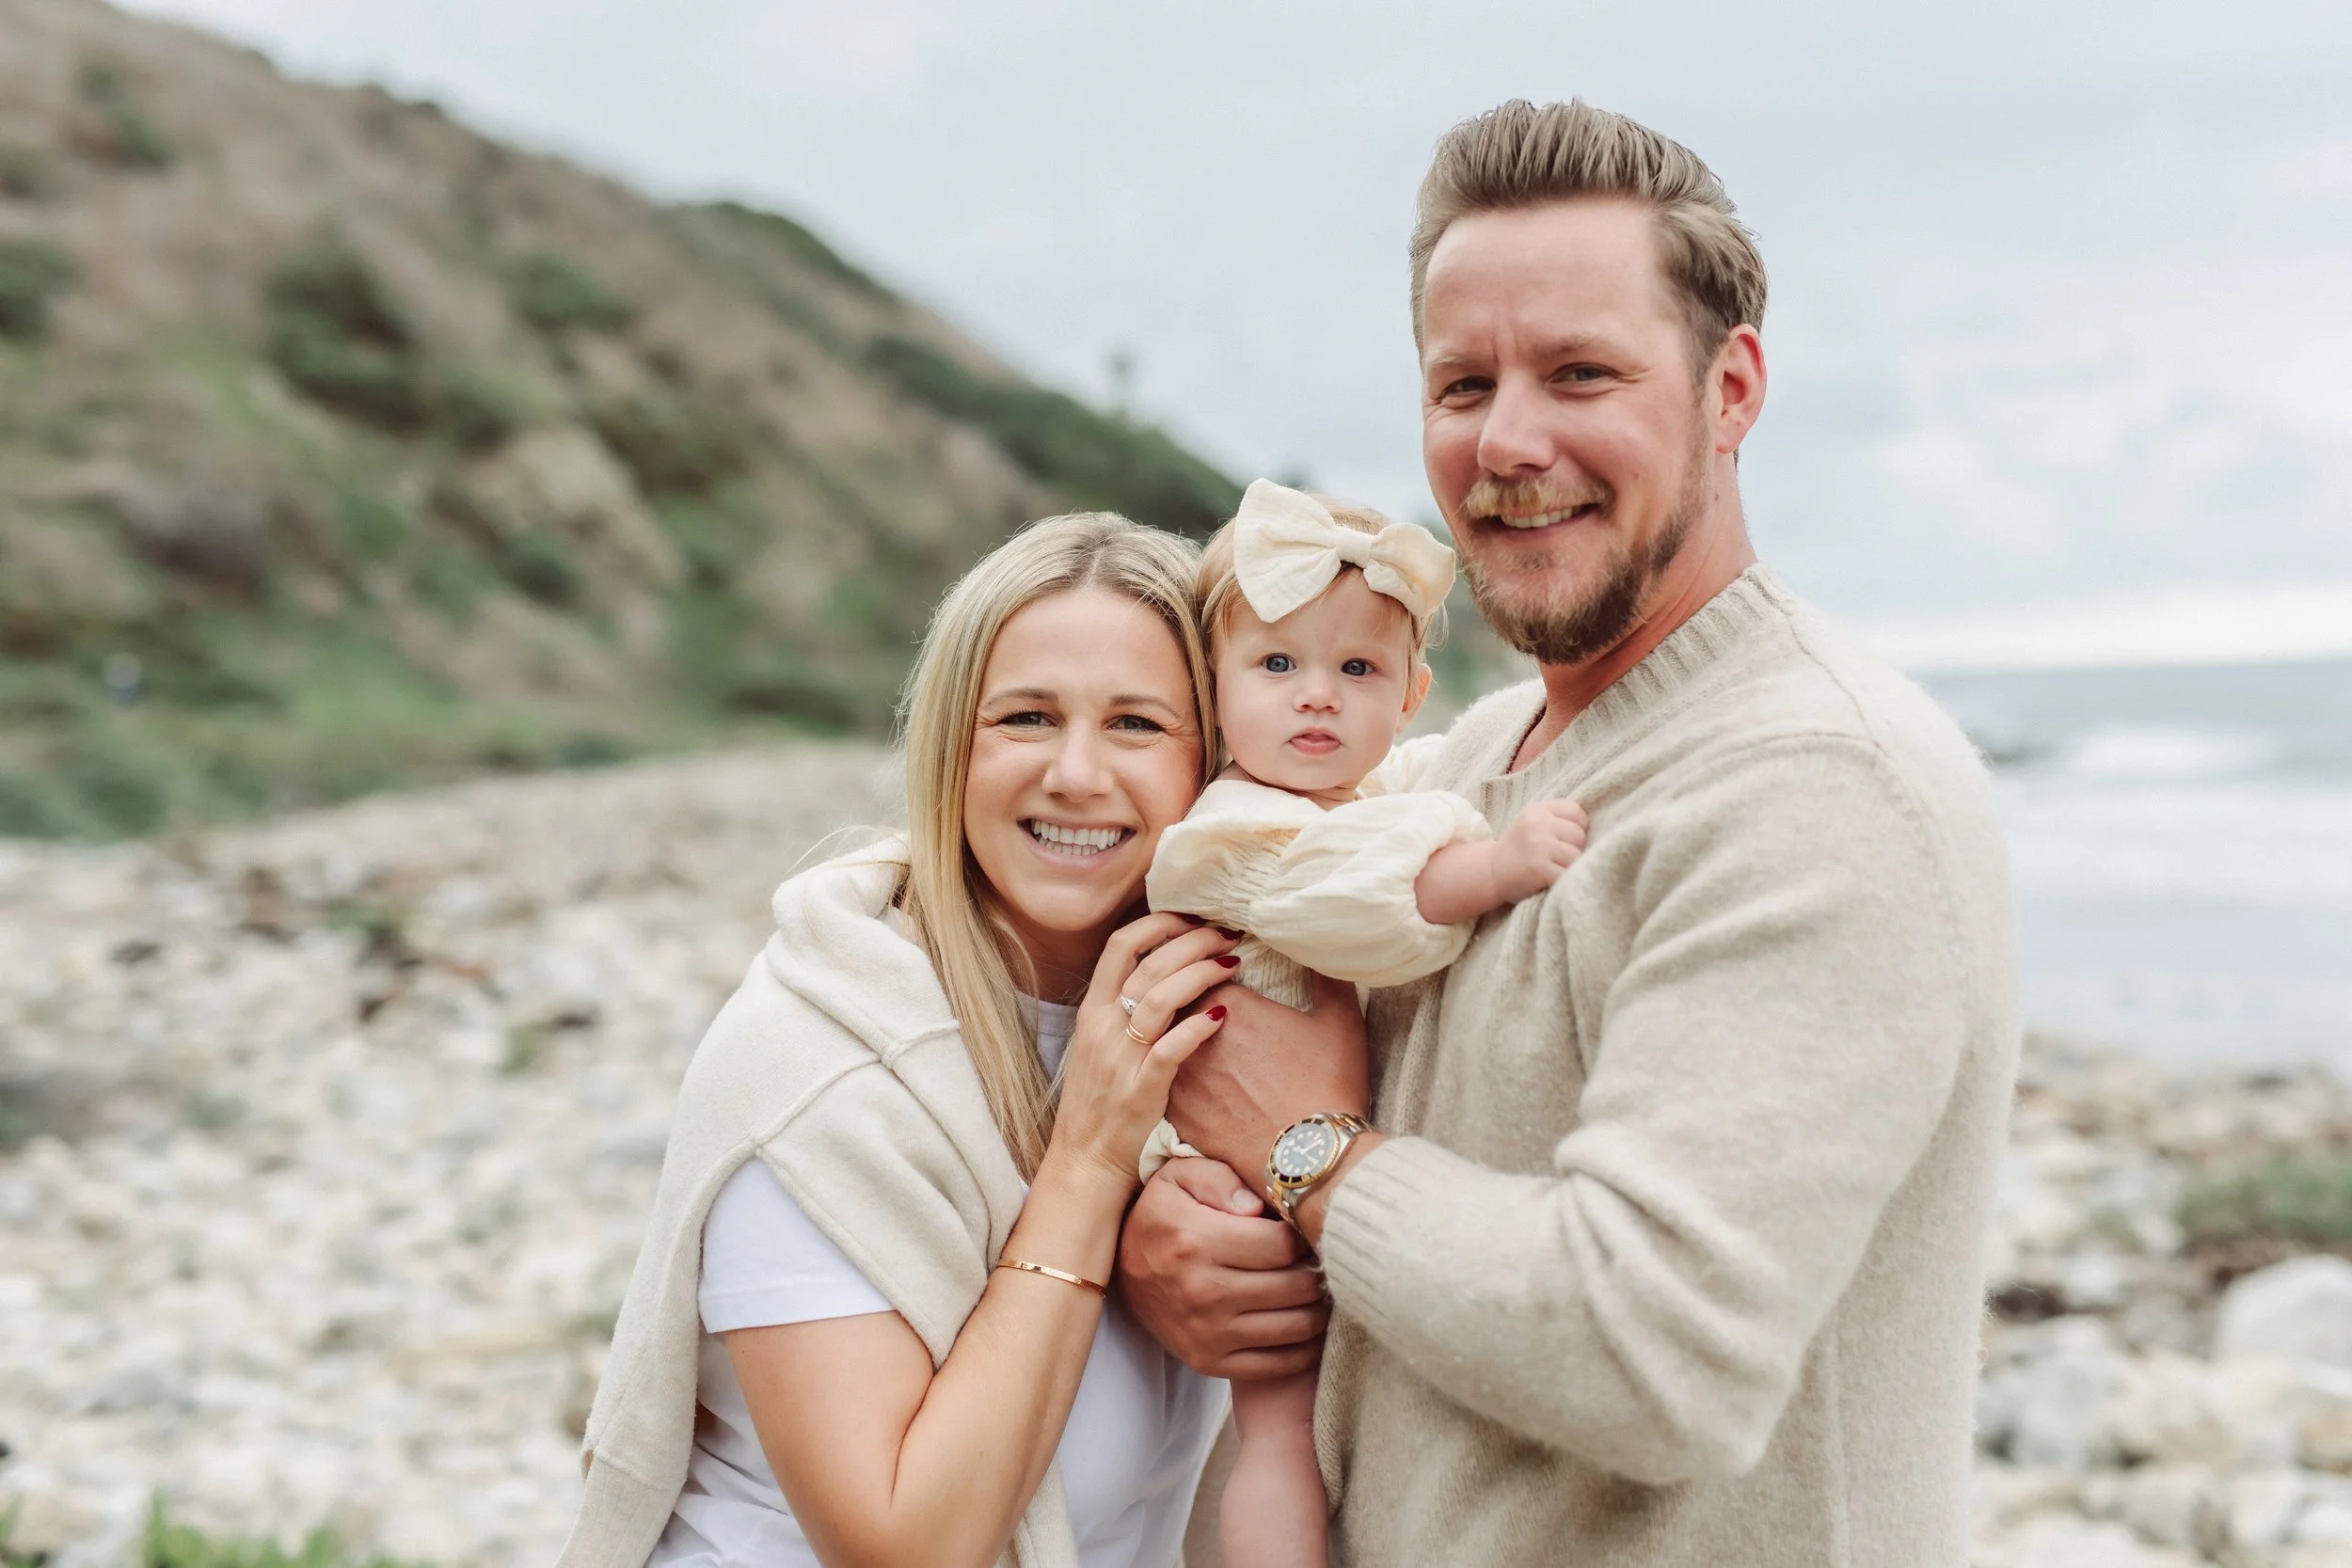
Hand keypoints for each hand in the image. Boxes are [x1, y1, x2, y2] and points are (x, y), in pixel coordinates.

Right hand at [1050, 914, 1237, 1192]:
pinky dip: (1197, 1027)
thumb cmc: (1102, 1101)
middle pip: (1148, 963)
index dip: (1159, 924)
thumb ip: (1126, 1009)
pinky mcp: (1141, 1088)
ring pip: (1159, 997)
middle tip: (1227, 934)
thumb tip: (1166, 974)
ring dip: (1200, 973)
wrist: (1085, 1159)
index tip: (1193, 918)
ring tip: (1232, 963)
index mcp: (1092, 1011)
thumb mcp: (1101, 1045)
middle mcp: (1103, 1026)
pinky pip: (1170, 1048)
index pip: (1121, 945)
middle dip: (1191, 941)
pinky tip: (1222, 1014)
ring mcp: (1121, 1057)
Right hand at [1116, 1157, 1328, 1379]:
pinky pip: (1278, 1364)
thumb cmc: (1163, 1215)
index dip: (1302, 1234)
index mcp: (1197, 1241)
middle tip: (1321, 1259)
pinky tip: (1303, 1320)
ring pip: (1295, 1326)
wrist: (1120, 1269)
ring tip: (1316, 1287)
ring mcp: (1206, 1334)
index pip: (1282, 1245)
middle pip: (1295, 1286)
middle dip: (1317, 1270)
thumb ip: (1219, 1177)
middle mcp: (1202, 1292)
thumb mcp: (1178, 1177)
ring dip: (1318, 1307)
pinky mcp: (1208, 1362)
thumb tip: (1256, 1207)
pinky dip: (1303, 1347)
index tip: (1302, 1229)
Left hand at [1164, 972, 1366, 1206]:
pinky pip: (1167, 1083)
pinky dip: (1178, 1079)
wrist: (1308, 1159)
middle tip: (1220, 1018)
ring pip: (1168, 1043)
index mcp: (1230, 1002)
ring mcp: (1180, 1074)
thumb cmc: (1328, 1087)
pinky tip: (1199, 1085)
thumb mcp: (1340, 1022)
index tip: (1232, 981)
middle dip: (1194, 1004)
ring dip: (1182, 1042)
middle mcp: (1193, 1033)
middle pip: (1181, 1004)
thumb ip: (1328, 976)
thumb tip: (1320, 947)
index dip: (1218, 974)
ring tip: (1212, 1054)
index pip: (1208, 973)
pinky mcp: (1174, 1111)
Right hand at [1491, 797, 1587, 903]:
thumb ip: (1559, 821)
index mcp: (1539, 810)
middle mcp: (1538, 824)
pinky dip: (1563, 882)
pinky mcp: (1538, 868)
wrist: (1489, 872)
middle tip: (1555, 859)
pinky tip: (1550, 882)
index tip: (1563, 842)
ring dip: (1569, 868)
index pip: (1577, 813)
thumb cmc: (1520, 850)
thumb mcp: (1534, 825)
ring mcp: (1538, 845)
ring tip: (1552, 870)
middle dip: (1573, 850)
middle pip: (1579, 836)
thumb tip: (1602, 831)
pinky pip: (1567, 875)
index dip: (1576, 829)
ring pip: (1576, 857)